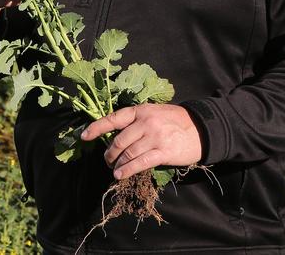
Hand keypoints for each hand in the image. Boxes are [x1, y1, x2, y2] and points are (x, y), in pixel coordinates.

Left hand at [81, 104, 201, 179]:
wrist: (200, 128)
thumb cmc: (175, 120)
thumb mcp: (155, 112)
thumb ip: (137, 120)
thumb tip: (116, 134)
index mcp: (142, 110)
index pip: (114, 118)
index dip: (97, 127)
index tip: (84, 136)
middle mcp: (146, 121)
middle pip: (119, 140)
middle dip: (109, 153)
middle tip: (107, 160)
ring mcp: (155, 136)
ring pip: (128, 153)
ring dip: (117, 163)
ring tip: (114, 169)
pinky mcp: (163, 151)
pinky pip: (140, 162)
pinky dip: (127, 170)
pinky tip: (120, 175)